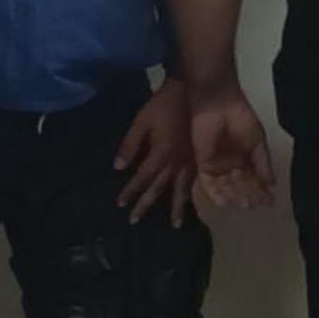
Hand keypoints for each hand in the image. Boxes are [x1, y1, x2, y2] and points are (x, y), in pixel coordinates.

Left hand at [114, 78, 195, 226]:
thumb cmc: (163, 105)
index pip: (142, 178)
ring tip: (175, 224)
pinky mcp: (200, 159)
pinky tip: (192, 203)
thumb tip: (118, 167)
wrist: (192, 93)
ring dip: (177, 208)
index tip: (120, 204)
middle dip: (145, 204)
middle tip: (134, 220)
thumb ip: (130, 145)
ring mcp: (190, 162)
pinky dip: (192, 194)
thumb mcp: (141, 121)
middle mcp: (175, 163)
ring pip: (181, 190)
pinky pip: (195, 181)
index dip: (130, 191)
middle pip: (159, 188)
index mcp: (160, 153)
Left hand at [191, 88, 274, 209]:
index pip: (255, 179)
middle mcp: (232, 164)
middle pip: (241, 186)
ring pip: (227, 187)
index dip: (262, 191)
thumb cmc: (241, 119)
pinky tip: (226, 202)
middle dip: (250, 196)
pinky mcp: (204, 164)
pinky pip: (209, 183)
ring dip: (235, 197)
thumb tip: (273, 185)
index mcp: (246, 158)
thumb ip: (264, 164)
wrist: (219, 106)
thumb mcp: (258, 143)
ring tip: (245, 204)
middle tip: (257, 206)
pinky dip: (216, 194)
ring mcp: (218, 165)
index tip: (271, 202)